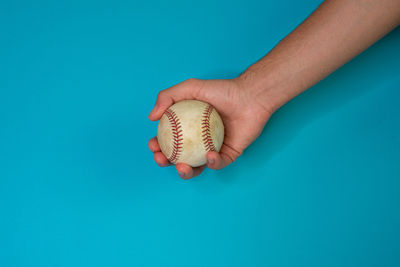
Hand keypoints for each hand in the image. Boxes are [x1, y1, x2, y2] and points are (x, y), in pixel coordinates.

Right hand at [148, 78, 272, 178]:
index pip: (169, 140)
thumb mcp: (190, 87)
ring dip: (186, 172)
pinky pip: (219, 163)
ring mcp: (214, 149)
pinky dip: (212, 162)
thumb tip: (151, 118)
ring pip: (197, 167)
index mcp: (188, 128)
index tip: (153, 144)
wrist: (249, 96)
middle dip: (166, 163)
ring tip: (182, 166)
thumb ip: (167, 97)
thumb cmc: (222, 90)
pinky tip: (209, 156)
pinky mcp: (229, 155)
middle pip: (178, 157)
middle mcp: (199, 140)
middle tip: (162, 159)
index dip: (158, 146)